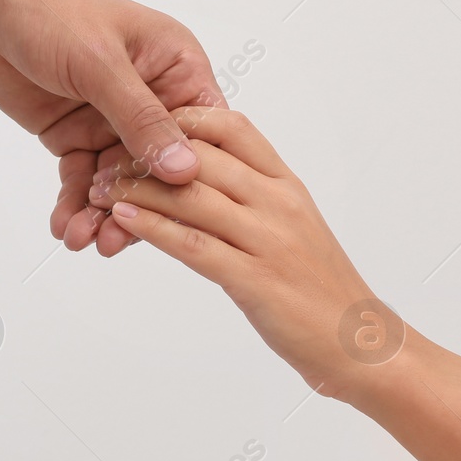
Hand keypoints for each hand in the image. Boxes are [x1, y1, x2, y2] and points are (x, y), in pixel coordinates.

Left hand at [0, 0, 223, 254]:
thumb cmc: (48, 8)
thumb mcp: (100, 65)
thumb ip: (141, 119)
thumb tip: (185, 168)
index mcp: (175, 65)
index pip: (202, 129)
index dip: (193, 174)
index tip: (178, 214)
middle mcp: (151, 94)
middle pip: (159, 165)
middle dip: (140, 204)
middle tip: (117, 240)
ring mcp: (111, 118)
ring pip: (120, 179)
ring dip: (103, 213)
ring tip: (83, 239)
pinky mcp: (76, 133)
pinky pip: (83, 178)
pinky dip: (74, 204)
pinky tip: (64, 227)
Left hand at [86, 107, 403, 400]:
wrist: (362, 345)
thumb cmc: (321, 291)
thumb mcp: (292, 229)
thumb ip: (252, 200)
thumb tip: (202, 178)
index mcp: (288, 186)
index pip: (235, 128)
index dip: (185, 116)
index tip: (144, 119)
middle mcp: (279, 204)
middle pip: (204, 156)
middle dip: (147, 151)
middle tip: (105, 154)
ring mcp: (269, 240)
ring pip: (193, 196)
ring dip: (137, 187)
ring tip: (99, 185)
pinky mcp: (255, 280)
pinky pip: (194, 245)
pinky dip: (153, 226)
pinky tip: (123, 217)